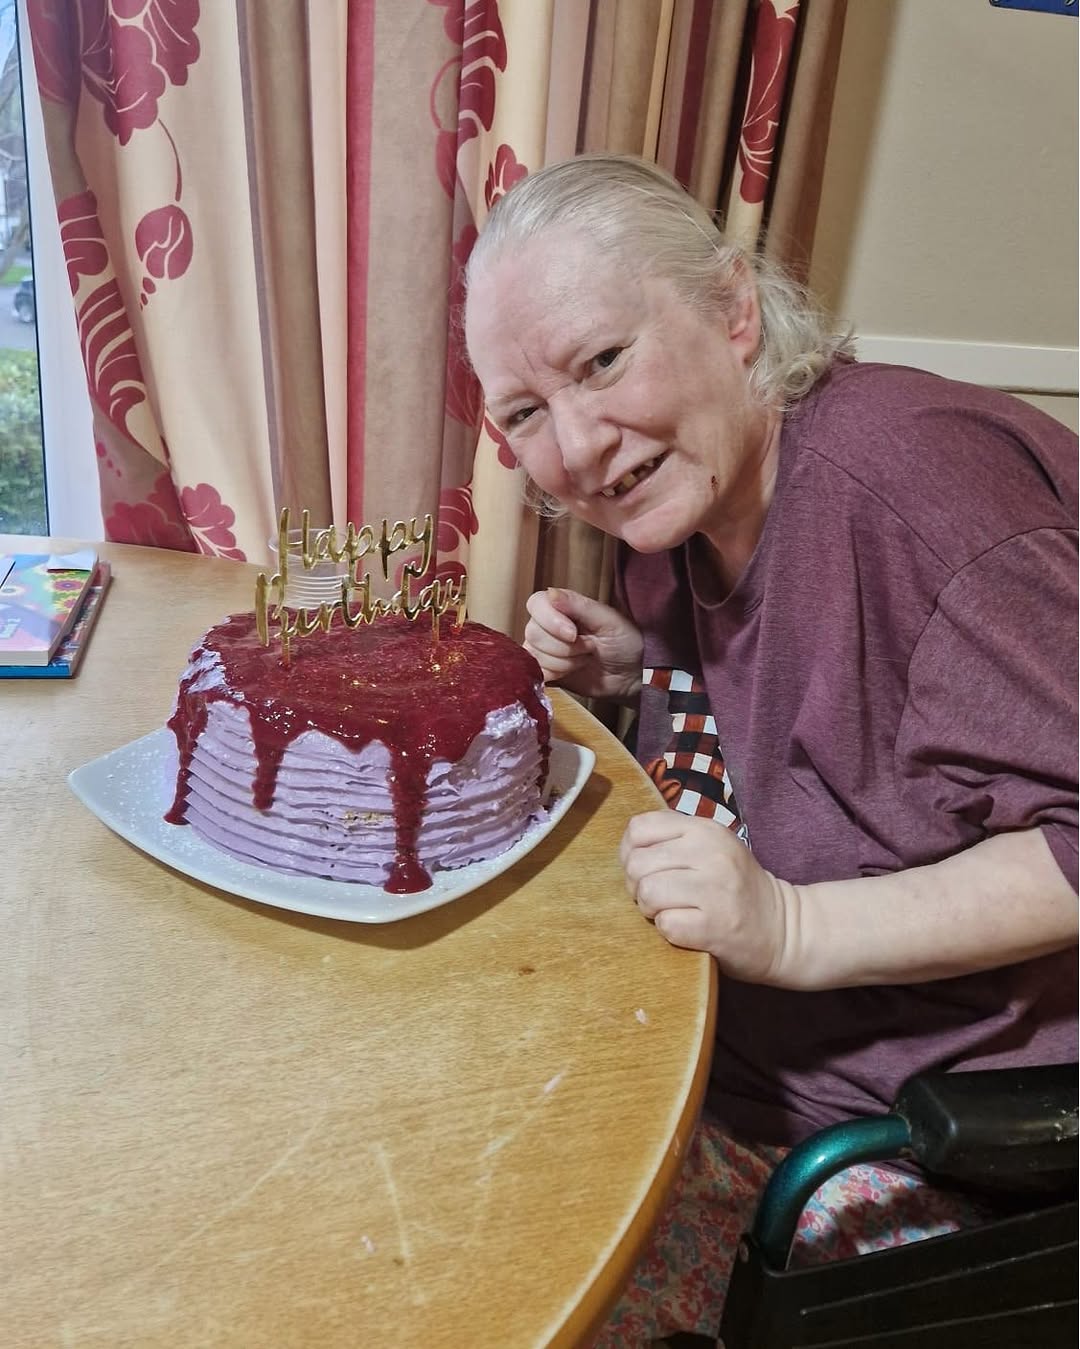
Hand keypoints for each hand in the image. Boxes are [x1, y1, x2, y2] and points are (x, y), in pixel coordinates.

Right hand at [524, 588, 642, 703]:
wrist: (631, 676)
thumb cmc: (625, 643)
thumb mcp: (608, 620)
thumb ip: (578, 605)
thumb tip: (550, 592)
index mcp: (562, 606)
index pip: (536, 604)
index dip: (550, 621)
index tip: (573, 634)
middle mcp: (548, 625)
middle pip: (534, 633)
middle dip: (564, 647)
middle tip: (588, 648)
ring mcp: (544, 649)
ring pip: (535, 655)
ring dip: (564, 662)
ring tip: (584, 659)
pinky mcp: (545, 670)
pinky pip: (536, 672)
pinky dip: (556, 674)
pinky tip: (572, 672)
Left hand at [620, 811, 797, 984]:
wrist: (784, 929)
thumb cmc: (737, 888)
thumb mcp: (713, 847)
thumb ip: (674, 839)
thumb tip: (628, 849)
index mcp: (705, 830)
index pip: (640, 828)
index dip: (631, 852)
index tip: (646, 869)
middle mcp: (711, 854)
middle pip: (637, 864)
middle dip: (638, 886)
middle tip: (659, 897)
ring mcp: (714, 889)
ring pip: (647, 893)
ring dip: (651, 909)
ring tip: (671, 912)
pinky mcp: (715, 925)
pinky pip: (665, 924)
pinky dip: (669, 931)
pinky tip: (688, 928)